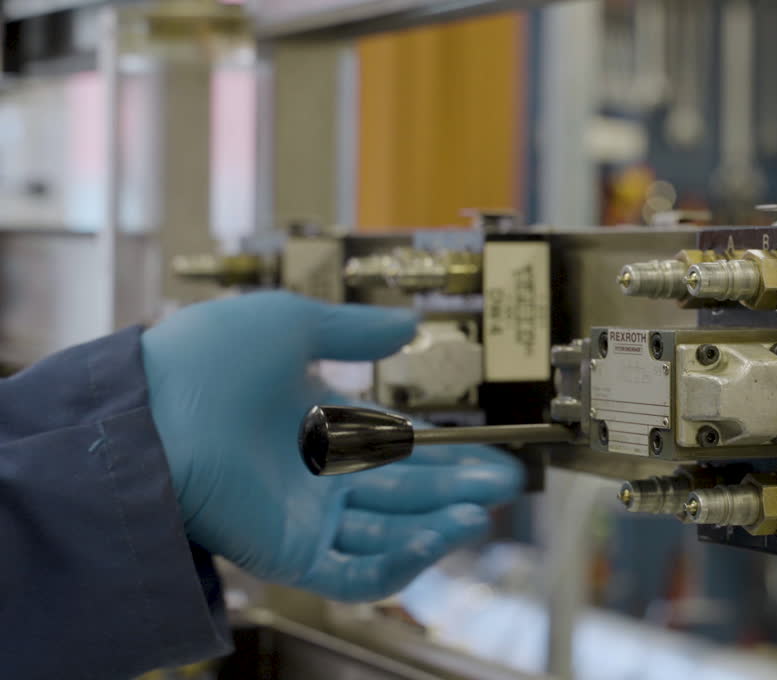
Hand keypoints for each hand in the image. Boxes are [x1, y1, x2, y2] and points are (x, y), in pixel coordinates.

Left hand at [141, 292, 522, 601]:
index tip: (493, 453)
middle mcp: (315, 476)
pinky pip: (358, 572)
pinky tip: (444, 534)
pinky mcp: (290, 554)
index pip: (397, 449)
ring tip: (486, 512)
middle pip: (405, 493)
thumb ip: (355, 331)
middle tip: (508, 483)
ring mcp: (305, 519)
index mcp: (317, 426)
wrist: (150, 411)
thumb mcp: (293, 323)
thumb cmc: (207, 359)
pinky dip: (405, 560)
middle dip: (458, 490)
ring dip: (442, 525)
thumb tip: (408, 326)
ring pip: (391, 534)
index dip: (446, 454)